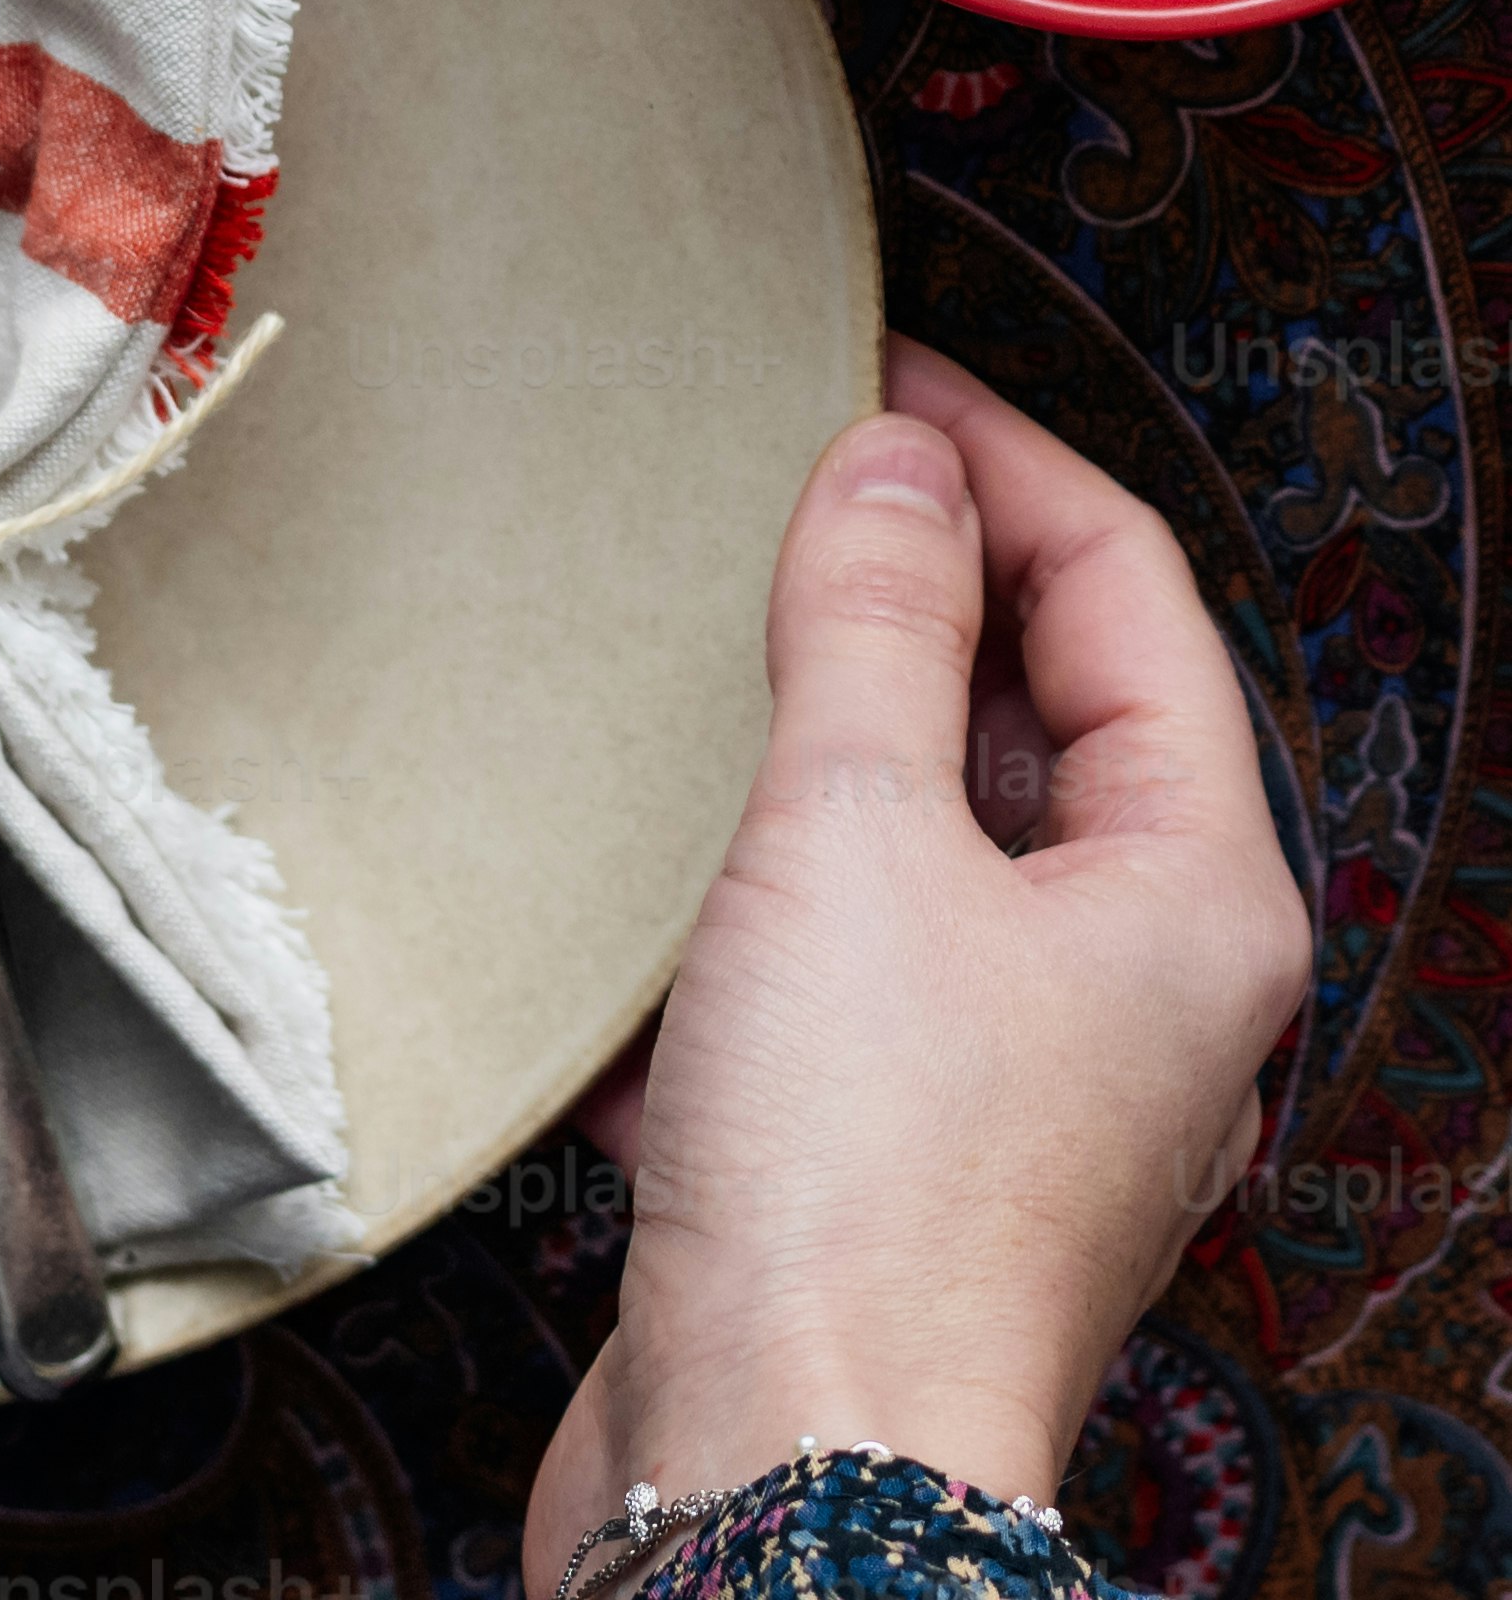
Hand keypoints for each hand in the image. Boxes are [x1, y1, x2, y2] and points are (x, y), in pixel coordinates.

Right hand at [525, 338, 1309, 1580]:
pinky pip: (841, 955)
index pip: (1123, 589)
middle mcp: (1140, 987)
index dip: (996, 454)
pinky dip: (753, 886)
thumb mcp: (856, 826)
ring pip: (931, 834)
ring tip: (695, 652)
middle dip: (907, 588)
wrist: (783, 1472)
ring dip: (817, 734)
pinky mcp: (898, 1151)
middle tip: (772, 488)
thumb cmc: (861, 1181)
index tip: (868, 370)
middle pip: (1041, 710)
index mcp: (1194, 895)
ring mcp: (1023, 1079)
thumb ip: (873, 614)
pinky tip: (649, 873)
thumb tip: (896, 453)